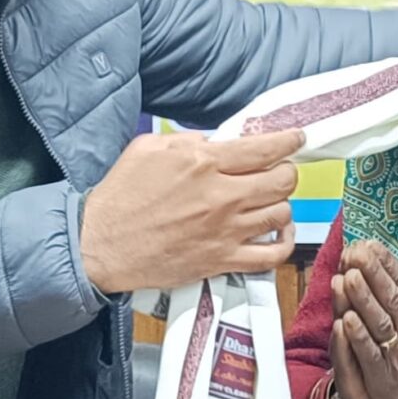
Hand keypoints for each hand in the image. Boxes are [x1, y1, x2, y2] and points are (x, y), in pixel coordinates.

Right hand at [80, 129, 303, 293]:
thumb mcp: (147, 148)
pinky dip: (283, 242)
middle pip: (283, 180)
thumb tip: (214, 142)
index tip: (296, 138)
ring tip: (270, 200)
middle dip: (286, 171)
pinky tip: (278, 232)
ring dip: (281, 203)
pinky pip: (272, 255)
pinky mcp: (222, 260)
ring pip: (282, 213)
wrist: (101, 245)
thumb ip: (187, 140)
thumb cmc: (120, 195)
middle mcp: (221, 196)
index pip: (264, 148)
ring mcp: (225, 231)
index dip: (288, 140)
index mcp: (203, 163)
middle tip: (279, 170)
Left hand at [334, 241, 397, 398]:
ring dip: (363, 299)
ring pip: (379, 322)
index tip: (370, 245)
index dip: (387, 264)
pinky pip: (369, 352)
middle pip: (390, 298)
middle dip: (372, 274)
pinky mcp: (383, 375)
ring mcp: (397, 353)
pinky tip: (346, 318)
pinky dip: (359, 336)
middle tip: (356, 252)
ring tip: (348, 276)